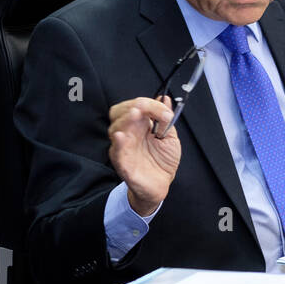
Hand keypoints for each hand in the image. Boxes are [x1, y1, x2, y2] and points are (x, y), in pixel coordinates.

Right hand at [108, 95, 181, 215]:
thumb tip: (164, 98)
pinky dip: (118, 143)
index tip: (166, 112)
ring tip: (135, 115)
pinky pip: (117, 153)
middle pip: (119, 112)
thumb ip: (165, 118)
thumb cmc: (162, 162)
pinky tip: (121, 136)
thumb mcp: (169, 136)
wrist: (161, 185)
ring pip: (115, 129)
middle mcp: (128, 134)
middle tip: (146, 108)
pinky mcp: (123, 164)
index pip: (135, 105)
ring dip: (125, 119)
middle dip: (134, 106)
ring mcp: (123, 148)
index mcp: (138, 125)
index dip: (150, 104)